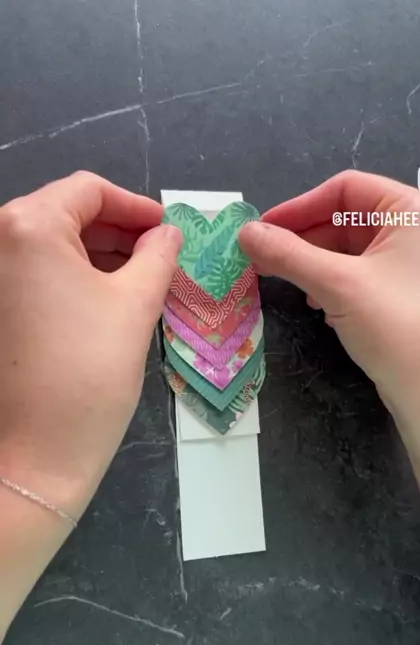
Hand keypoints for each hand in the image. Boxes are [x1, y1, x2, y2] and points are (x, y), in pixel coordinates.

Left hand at [0, 171, 181, 519]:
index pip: (88, 190)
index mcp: (27, 227)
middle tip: (160, 256)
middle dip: (116, 231)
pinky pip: (33, 276)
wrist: (35, 454)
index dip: (135, 205)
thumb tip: (167, 233)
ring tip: (140, 280)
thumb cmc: (90, 373)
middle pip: (64, 215)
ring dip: (95, 255)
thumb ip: (157, 256)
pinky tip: (105, 300)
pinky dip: (70, 278)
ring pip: (48, 246)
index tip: (168, 230)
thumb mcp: (135, 305)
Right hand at [239, 170, 419, 414]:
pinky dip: (335, 284)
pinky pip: (364, 275)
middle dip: (305, 239)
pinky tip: (318, 306)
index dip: (299, 206)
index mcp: (415, 210)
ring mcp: (418, 264)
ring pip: (353, 249)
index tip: (261, 229)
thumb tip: (245, 233)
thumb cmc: (396, 327)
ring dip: (316, 264)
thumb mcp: (337, 285)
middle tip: (264, 259)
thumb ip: (288, 255)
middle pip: (348, 217)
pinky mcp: (410, 294)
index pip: (346, 188)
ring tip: (287, 283)